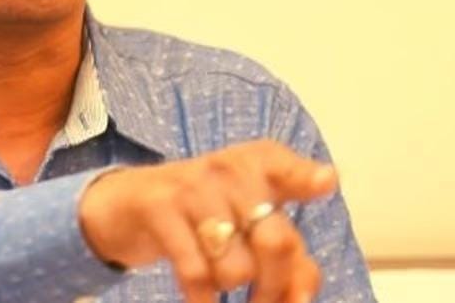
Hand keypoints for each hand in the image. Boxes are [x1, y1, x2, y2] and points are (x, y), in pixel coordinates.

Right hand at [78, 139, 336, 302]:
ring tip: (221, 279)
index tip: (326, 183)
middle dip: (275, 288)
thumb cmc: (205, 212)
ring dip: (231, 288)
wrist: (128, 201)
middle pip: (276, 243)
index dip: (308, 179)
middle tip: (264, 300)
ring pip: (237, 267)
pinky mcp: (160, 208)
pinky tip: (202, 300)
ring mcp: (193, 187)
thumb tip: (303, 294)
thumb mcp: (248, 221)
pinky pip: (195, 273)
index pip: (288, 170)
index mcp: (259, 165)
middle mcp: (229, 169)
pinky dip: (203, 300)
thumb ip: (290, 254)